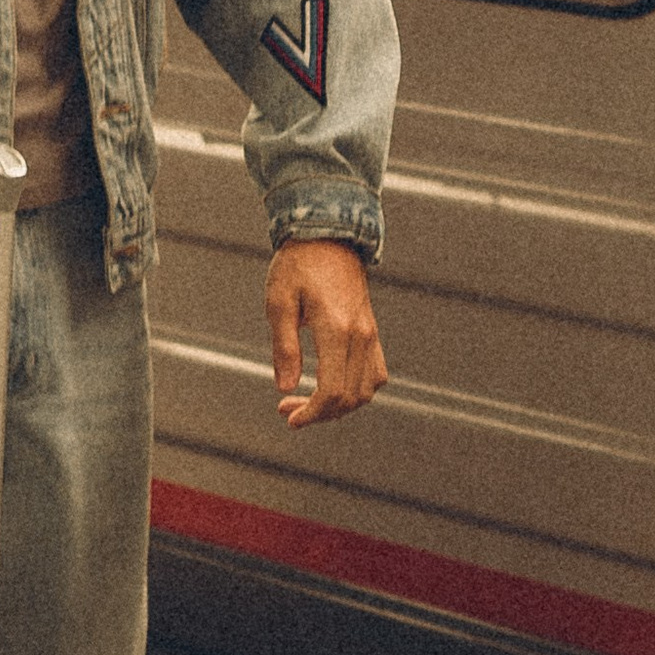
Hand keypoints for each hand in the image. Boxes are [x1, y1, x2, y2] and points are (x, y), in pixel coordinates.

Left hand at [267, 240, 387, 426]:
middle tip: (288, 409)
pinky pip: (376, 373)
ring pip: (367, 390)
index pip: (333, 391)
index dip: (312, 413)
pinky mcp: (372, 331)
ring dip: (339, 406)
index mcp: (336, 329)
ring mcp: (370, 333)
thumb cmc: (297, 266)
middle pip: (350, 397)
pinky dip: (357, 390)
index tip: (289, 418)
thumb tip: (285, 387)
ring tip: (308, 402)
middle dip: (320, 413)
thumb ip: (284, 347)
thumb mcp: (279, 302)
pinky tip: (331, 386)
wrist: (327, 236)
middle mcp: (360, 335)